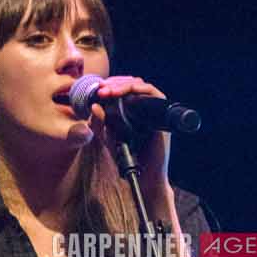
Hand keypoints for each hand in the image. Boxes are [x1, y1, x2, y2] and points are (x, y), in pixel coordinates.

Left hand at [81, 74, 171, 195]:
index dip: (111, 85)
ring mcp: (153, 111)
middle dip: (115, 83)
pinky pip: (155, 95)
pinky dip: (141, 90)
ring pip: (142, 86)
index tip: (96, 88)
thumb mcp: (106, 138)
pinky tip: (127, 92)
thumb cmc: (125, 156)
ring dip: (124, 85)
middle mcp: (143, 108)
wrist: (143, 174)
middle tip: (101, 88)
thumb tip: (94, 105)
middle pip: (132, 84)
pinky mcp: (161, 116)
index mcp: (130, 110)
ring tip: (108, 91)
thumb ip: (98, 124)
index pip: (123, 89)